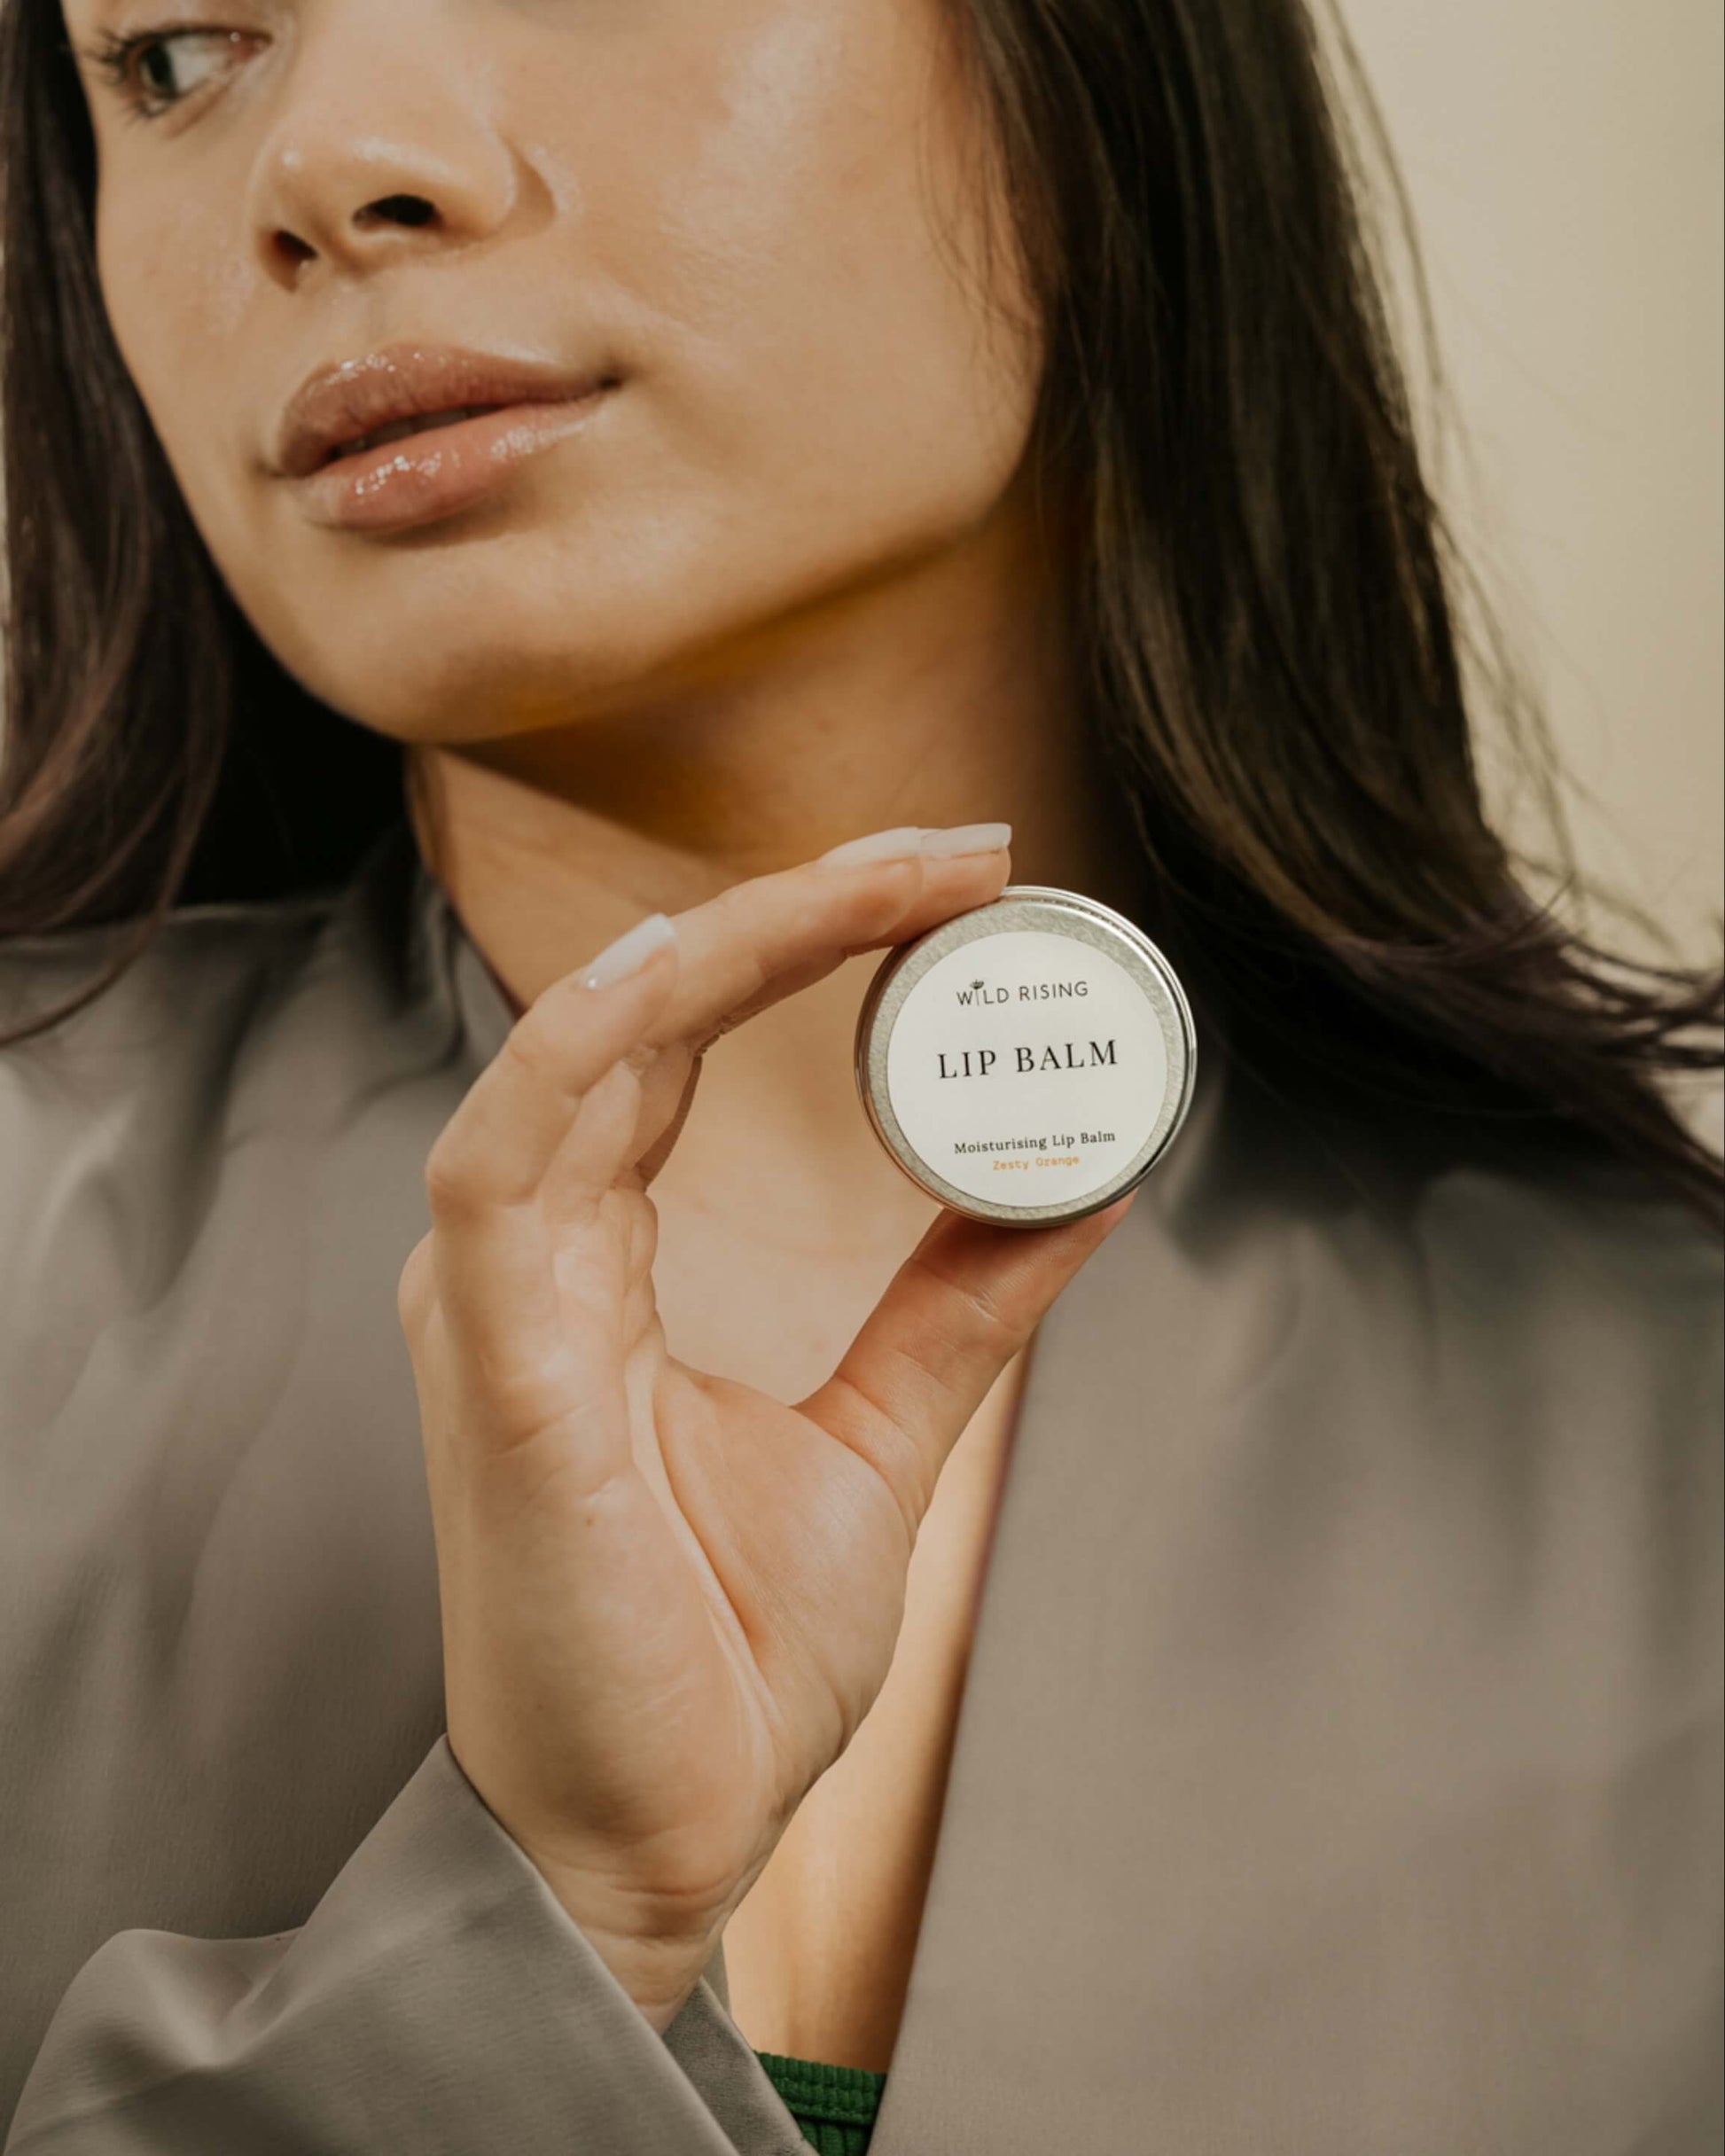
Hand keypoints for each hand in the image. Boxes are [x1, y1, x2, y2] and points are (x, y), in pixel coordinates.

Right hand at [396, 827, 1135, 2027]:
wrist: (652, 1839)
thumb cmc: (723, 1657)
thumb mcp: (880, 1441)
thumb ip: (956, 1308)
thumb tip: (1069, 1191)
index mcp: (599, 1264)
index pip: (683, 1046)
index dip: (805, 946)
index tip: (958, 892)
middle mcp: (534, 1254)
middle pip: (648, 1016)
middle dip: (802, 910)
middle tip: (961, 851)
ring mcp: (498, 1297)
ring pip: (586, 1047)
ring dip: (731, 941)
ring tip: (891, 880)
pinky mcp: (492, 1360)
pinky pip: (510, 1154)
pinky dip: (593, 1041)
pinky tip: (694, 962)